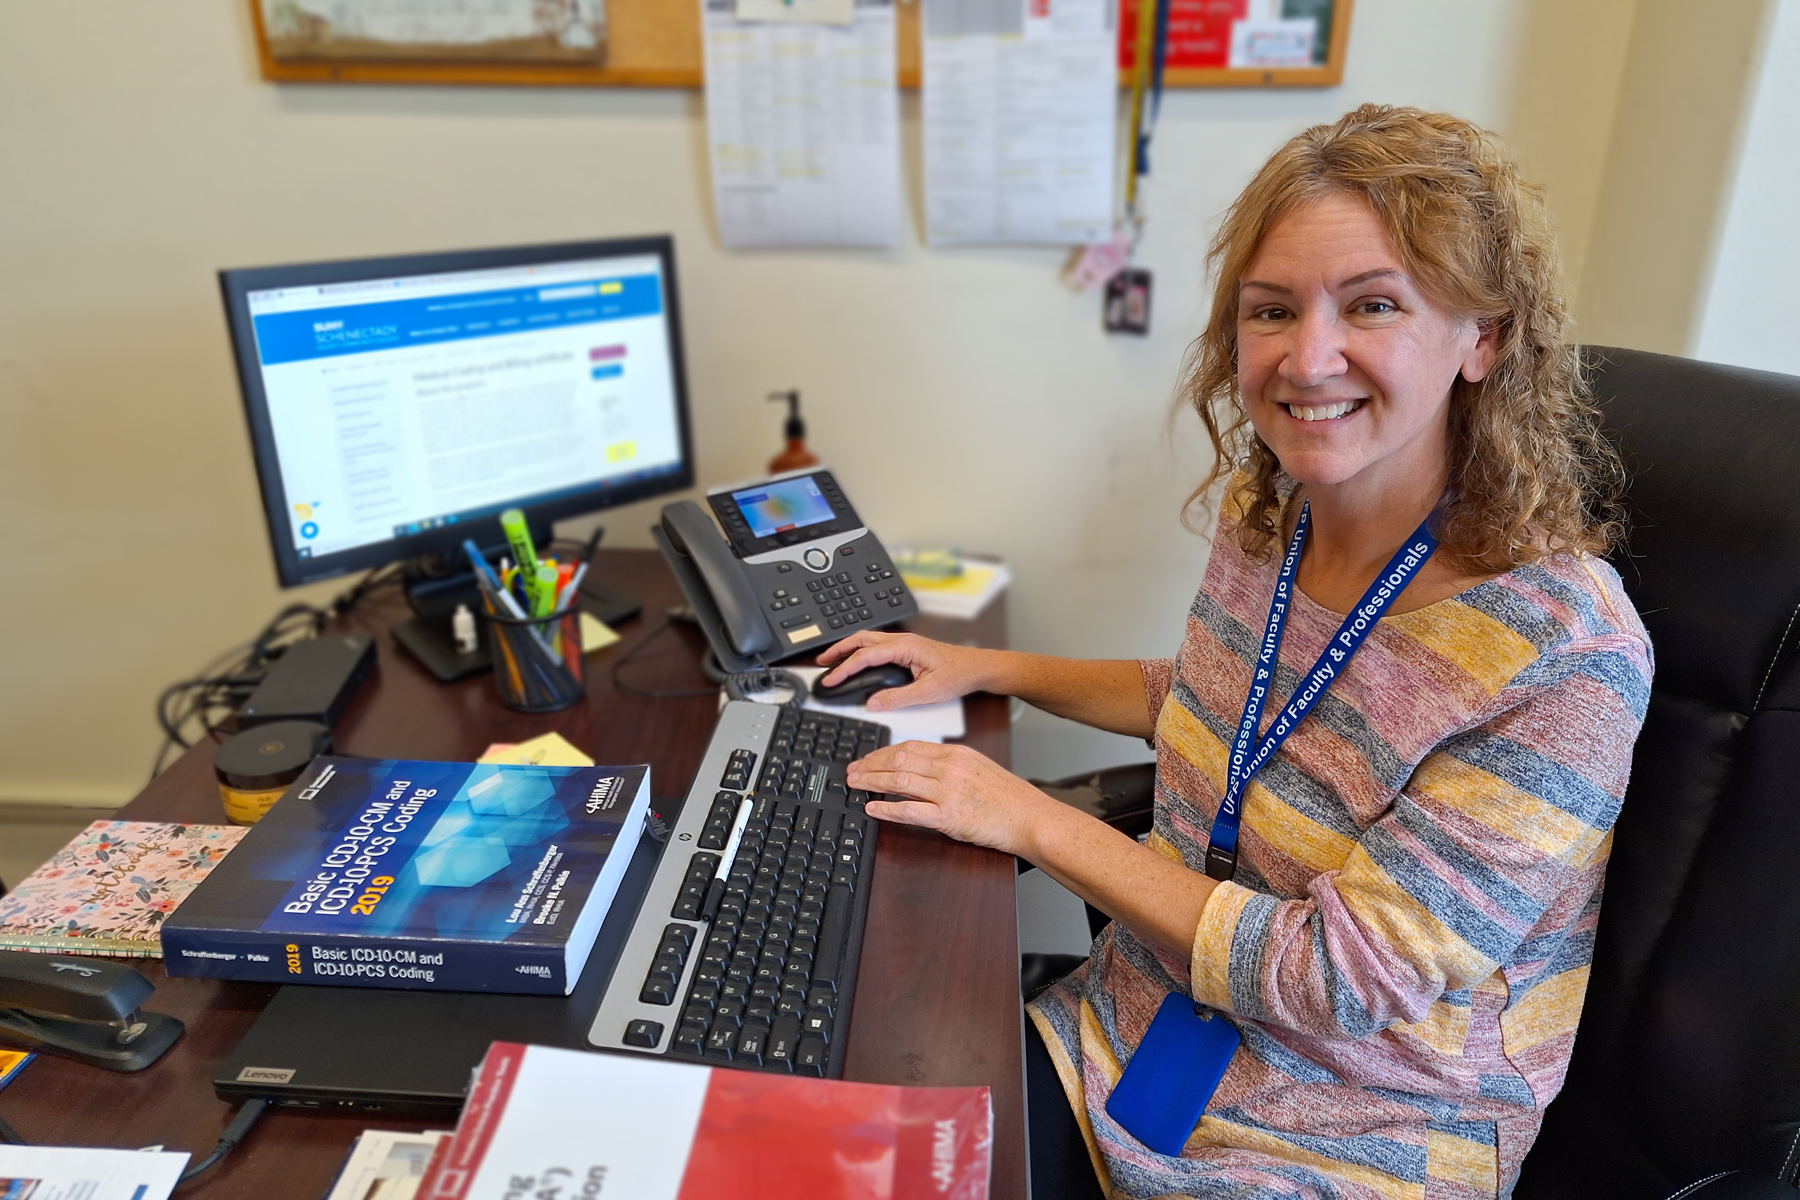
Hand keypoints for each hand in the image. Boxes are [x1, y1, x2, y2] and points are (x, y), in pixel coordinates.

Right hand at [815, 631, 993, 711]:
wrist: (977, 667)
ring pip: (867, 639)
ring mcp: (904, 643)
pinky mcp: (907, 649)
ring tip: (832, 660)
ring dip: (848, 648)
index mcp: (904, 646)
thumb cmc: (959, 674)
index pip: (865, 655)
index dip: (844, 668)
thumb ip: (898, 698)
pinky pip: (877, 645)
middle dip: (838, 650)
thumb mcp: (928, 692)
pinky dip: (860, 651)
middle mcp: (902, 640)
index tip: (831, 679)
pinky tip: (857, 661)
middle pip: (861, 639)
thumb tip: (873, 703)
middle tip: (821, 663)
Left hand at [847, 741, 1058, 856]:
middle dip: (870, 764)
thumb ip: (950, 766)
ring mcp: (948, 792)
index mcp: (956, 754)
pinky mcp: (949, 816)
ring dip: (871, 781)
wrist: (1031, 818)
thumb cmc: (1009, 798)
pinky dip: (885, 808)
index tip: (868, 758)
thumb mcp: (979, 769)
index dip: (883, 752)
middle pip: (899, 759)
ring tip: (854, 784)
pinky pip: (909, 810)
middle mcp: (950, 768)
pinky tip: (871, 808)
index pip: (910, 746)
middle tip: (852, 770)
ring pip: (899, 780)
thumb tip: (921, 768)